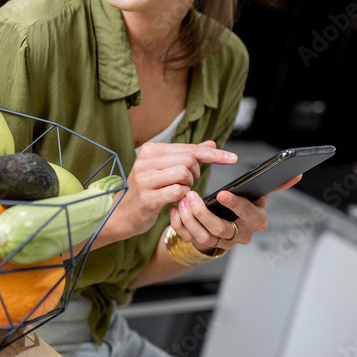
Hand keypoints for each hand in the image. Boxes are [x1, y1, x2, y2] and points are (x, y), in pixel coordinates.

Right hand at [112, 140, 237, 240]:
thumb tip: (211, 143)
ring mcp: (144, 179)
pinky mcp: (147, 197)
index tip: (233, 158)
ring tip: (178, 190)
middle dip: (195, 173)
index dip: (213, 154)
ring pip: (184, 174)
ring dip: (188, 185)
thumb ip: (187, 155)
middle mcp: (145, 161)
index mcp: (151, 150)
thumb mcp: (165, 169)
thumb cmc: (147, 190)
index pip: (190, 148)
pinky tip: (175, 199)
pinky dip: (183, 196)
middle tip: (187, 183)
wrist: (123, 214)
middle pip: (189, 160)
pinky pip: (178, 191)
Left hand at [169, 173, 303, 253]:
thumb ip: (275, 184)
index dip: (236, 205)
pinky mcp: (202, 245)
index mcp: (255, 220)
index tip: (223, 193)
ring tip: (182, 200)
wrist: (227, 226)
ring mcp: (221, 243)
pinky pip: (188, 238)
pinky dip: (179, 224)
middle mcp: (240, 235)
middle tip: (192, 196)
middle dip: (204, 213)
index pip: (248, 214)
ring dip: (190, 218)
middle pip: (221, 229)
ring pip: (203, 237)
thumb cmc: (242, 207)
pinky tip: (175, 209)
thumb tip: (296, 174)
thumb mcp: (258, 195)